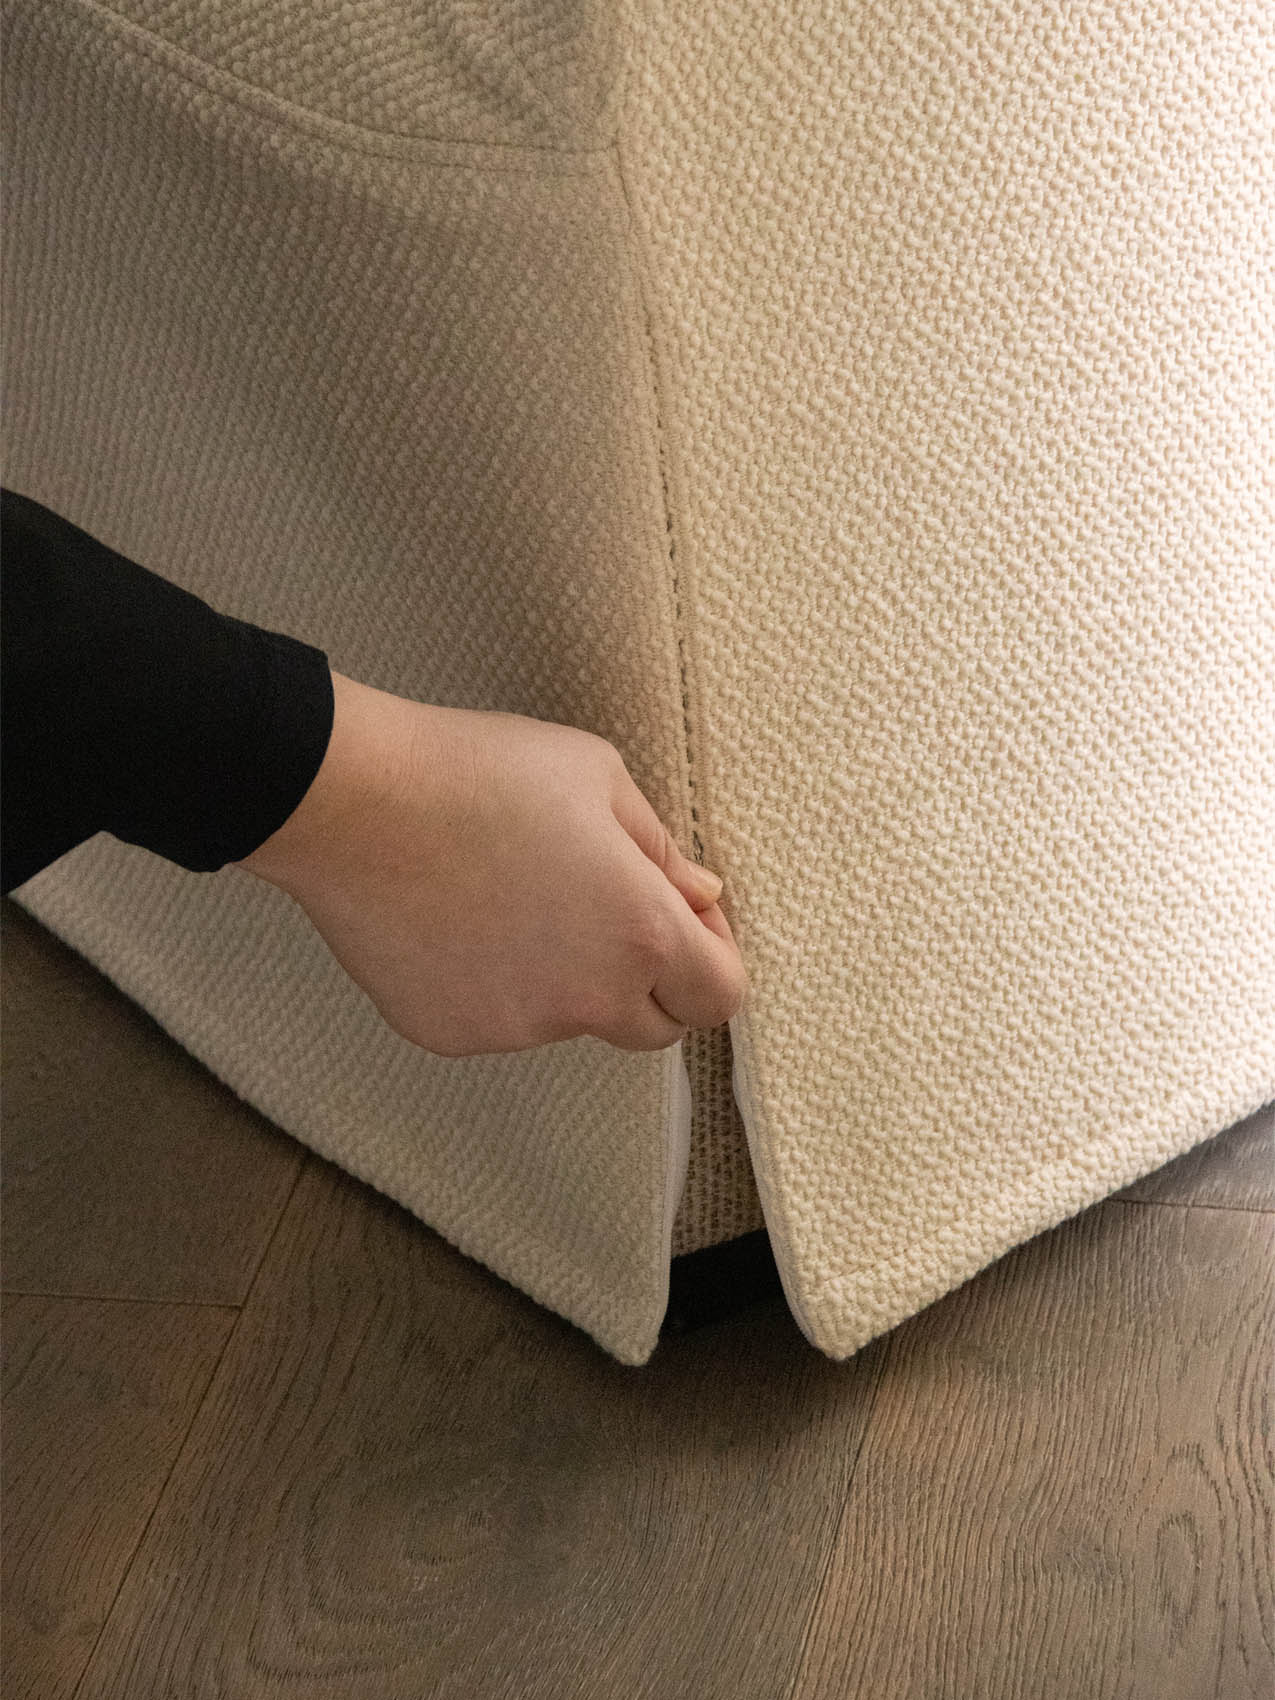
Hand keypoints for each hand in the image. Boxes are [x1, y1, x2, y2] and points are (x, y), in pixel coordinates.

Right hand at [235, 672, 748, 1056]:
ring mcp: (515, 1027)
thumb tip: (700, 895)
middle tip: (609, 911)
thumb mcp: (598, 777)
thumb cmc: (476, 773)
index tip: (690, 920)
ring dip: (566, 976)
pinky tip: (462, 918)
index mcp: (642, 934)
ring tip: (512, 893)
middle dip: (652, 980)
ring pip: (568, 1017)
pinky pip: (497, 1019)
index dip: (715, 957)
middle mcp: (586, 999)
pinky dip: (495, 983)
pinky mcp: (450, 1033)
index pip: (720, 996)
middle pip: (653, 1027)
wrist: (355, 801)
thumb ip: (661, 849)